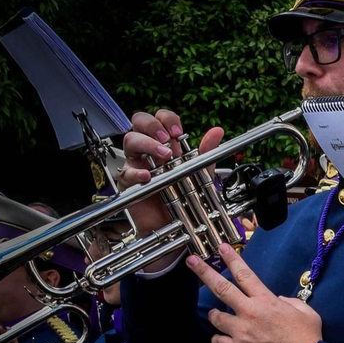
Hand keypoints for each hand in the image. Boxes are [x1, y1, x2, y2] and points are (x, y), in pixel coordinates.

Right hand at [117, 109, 225, 235]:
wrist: (178, 224)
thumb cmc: (185, 196)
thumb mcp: (201, 172)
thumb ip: (207, 152)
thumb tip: (217, 131)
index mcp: (166, 143)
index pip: (160, 118)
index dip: (166, 119)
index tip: (178, 132)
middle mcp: (149, 149)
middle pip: (139, 122)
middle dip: (152, 125)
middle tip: (167, 140)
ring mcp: (137, 163)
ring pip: (130, 140)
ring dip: (146, 144)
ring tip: (163, 156)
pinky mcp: (129, 182)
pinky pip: (126, 172)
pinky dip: (136, 172)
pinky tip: (148, 176)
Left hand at [187, 243, 321, 342]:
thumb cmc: (308, 340)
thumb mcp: (307, 313)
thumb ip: (290, 302)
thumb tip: (278, 299)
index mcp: (266, 300)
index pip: (245, 274)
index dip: (231, 259)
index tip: (221, 248)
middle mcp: (249, 312)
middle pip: (221, 288)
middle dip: (204, 272)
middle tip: (191, 262)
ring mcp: (240, 332)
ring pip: (215, 317)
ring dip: (215, 315)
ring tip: (217, 316)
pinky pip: (217, 341)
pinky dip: (219, 339)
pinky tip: (224, 340)